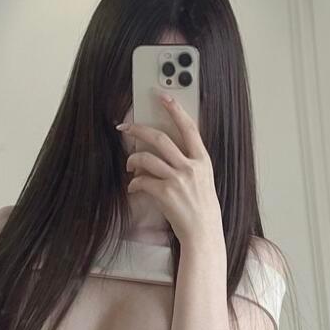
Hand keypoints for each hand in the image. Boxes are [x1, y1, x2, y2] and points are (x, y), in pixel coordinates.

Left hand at [118, 90, 222, 245]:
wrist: (203, 233)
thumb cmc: (202, 208)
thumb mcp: (203, 180)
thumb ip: (189, 164)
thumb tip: (162, 153)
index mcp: (203, 160)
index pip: (189, 127)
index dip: (175, 109)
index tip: (163, 96)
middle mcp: (191, 166)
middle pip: (160, 138)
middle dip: (139, 130)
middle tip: (126, 127)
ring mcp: (178, 179)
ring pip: (146, 158)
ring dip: (133, 160)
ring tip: (130, 165)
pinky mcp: (165, 193)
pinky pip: (141, 181)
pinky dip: (133, 183)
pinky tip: (134, 187)